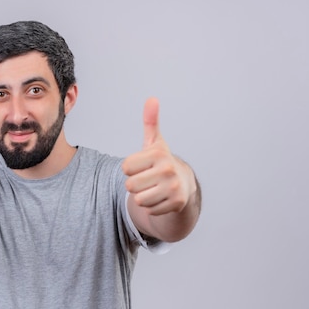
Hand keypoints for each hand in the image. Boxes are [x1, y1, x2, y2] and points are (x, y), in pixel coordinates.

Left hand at [122, 98, 193, 215]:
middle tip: (147, 179)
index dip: (130, 168)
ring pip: (138, 199)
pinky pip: (149, 210)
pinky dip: (152, 206)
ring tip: (153, 188)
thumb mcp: (154, 142)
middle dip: (135, 184)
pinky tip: (161, 198)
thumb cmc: (161, 162)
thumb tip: (152, 99)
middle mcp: (167, 169)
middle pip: (130, 185)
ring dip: (142, 197)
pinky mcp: (176, 203)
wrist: (184, 184)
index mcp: (158, 154)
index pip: (125, 167)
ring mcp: (173, 187)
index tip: (142, 166)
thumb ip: (150, 122)